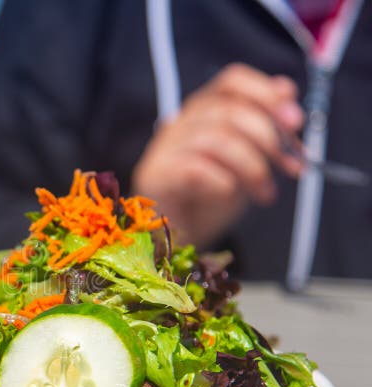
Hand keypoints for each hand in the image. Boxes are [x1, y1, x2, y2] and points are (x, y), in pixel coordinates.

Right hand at [132, 63, 304, 247]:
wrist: (176, 239)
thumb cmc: (208, 198)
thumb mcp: (246, 159)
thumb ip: (264, 125)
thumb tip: (286, 90)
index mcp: (201, 111)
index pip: (232, 82)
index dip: (266, 95)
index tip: (295, 122)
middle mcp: (180, 123)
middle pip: (230, 111)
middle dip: (270, 139)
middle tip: (290, 167)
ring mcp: (165, 148)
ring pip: (218, 139)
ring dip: (253, 168)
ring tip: (265, 193)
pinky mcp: (156, 176)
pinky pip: (197, 169)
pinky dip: (224, 183)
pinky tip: (231, 196)